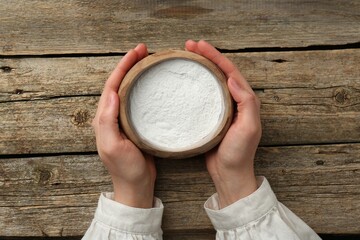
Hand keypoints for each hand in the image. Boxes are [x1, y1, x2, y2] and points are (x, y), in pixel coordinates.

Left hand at [92, 44, 155, 207]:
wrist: (137, 186)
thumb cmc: (125, 169)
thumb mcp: (113, 146)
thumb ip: (108, 120)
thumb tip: (111, 92)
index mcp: (104, 118)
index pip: (112, 85)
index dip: (123, 66)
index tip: (136, 52)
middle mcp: (112, 115)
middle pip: (120, 83)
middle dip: (130, 64)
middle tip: (145, 50)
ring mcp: (125, 119)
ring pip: (130, 89)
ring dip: (138, 73)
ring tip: (150, 61)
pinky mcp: (137, 124)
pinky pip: (139, 101)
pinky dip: (145, 88)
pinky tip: (154, 84)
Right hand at [186, 40, 261, 208]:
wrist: (229, 173)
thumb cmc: (239, 153)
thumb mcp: (249, 128)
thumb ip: (246, 103)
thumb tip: (233, 78)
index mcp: (244, 100)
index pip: (230, 71)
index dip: (215, 56)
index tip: (199, 46)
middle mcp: (234, 100)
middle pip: (219, 72)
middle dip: (206, 56)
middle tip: (188, 46)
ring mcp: (222, 108)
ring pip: (211, 81)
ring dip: (200, 67)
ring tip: (185, 58)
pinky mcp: (211, 116)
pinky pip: (203, 95)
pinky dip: (195, 84)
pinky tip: (185, 82)